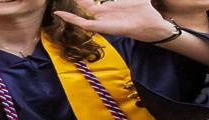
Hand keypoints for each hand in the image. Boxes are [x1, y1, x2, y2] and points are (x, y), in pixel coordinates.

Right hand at [55, 0, 176, 42]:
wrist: (150, 23)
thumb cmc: (144, 10)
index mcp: (108, 5)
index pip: (90, 0)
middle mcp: (102, 13)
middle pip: (83, 5)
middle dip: (75, 1)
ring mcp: (100, 20)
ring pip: (79, 14)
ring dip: (68, 10)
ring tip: (58, 6)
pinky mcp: (99, 26)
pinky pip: (81, 22)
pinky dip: (70, 18)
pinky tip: (59, 14)